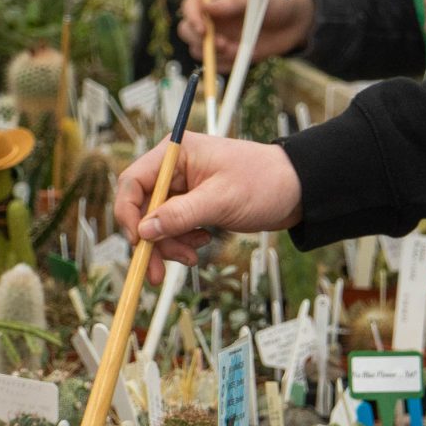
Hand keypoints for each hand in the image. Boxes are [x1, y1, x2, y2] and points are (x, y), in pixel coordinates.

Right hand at [112, 132, 305, 274]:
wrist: (297, 190)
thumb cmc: (265, 182)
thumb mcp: (221, 200)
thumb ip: (180, 215)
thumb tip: (143, 231)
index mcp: (176, 153)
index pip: (132, 181)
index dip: (128, 214)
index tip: (138, 242)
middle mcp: (174, 168)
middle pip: (141, 207)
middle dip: (150, 240)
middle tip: (156, 271)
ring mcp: (182, 186)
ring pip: (156, 222)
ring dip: (169, 244)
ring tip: (193, 256)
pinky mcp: (192, 203)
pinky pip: (173, 227)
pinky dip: (182, 241)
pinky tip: (201, 244)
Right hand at [178, 0, 311, 65]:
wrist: (293, 24)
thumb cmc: (274, 2)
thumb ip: (231, 3)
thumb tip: (207, 8)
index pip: (190, 6)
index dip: (192, 18)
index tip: (203, 29)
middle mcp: (212, 18)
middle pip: (187, 31)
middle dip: (199, 40)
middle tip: (221, 44)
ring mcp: (218, 37)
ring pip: (198, 50)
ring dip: (212, 54)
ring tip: (234, 49)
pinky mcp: (227, 54)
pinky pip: (216, 65)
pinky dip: (225, 64)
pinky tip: (241, 54)